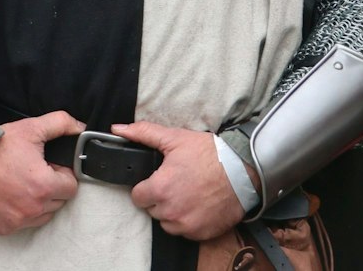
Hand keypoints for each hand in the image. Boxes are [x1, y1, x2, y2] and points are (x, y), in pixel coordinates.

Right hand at [0, 111, 83, 235]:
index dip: (62, 174)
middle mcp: (33, 208)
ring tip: (21, 183)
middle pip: (58, 201)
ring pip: (44, 215)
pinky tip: (11, 195)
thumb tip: (81, 128)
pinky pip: (25, 224)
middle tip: (33, 172)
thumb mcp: (31, 128)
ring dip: (39, 202)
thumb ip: (61, 124)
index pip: (71, 187)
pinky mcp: (5, 228)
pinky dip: (22, 212)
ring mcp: (19, 221)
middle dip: (51, 187)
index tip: (48, 166)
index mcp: (44, 185)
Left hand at [115, 122, 244, 240]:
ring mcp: (187, 225)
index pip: (137, 196)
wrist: (244, 171)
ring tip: (188, 193)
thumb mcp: (175, 139)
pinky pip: (185, 231)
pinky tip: (199, 204)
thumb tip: (118, 129)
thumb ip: (143, 134)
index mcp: (161, 189)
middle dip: (160, 197)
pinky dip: (189, 220)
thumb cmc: (210, 155)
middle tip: (177, 183)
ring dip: (173, 211)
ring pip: (167, 222)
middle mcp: (171, 211)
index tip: (158, 180)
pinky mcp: (201, 233)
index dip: (146, 186)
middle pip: (152, 209)